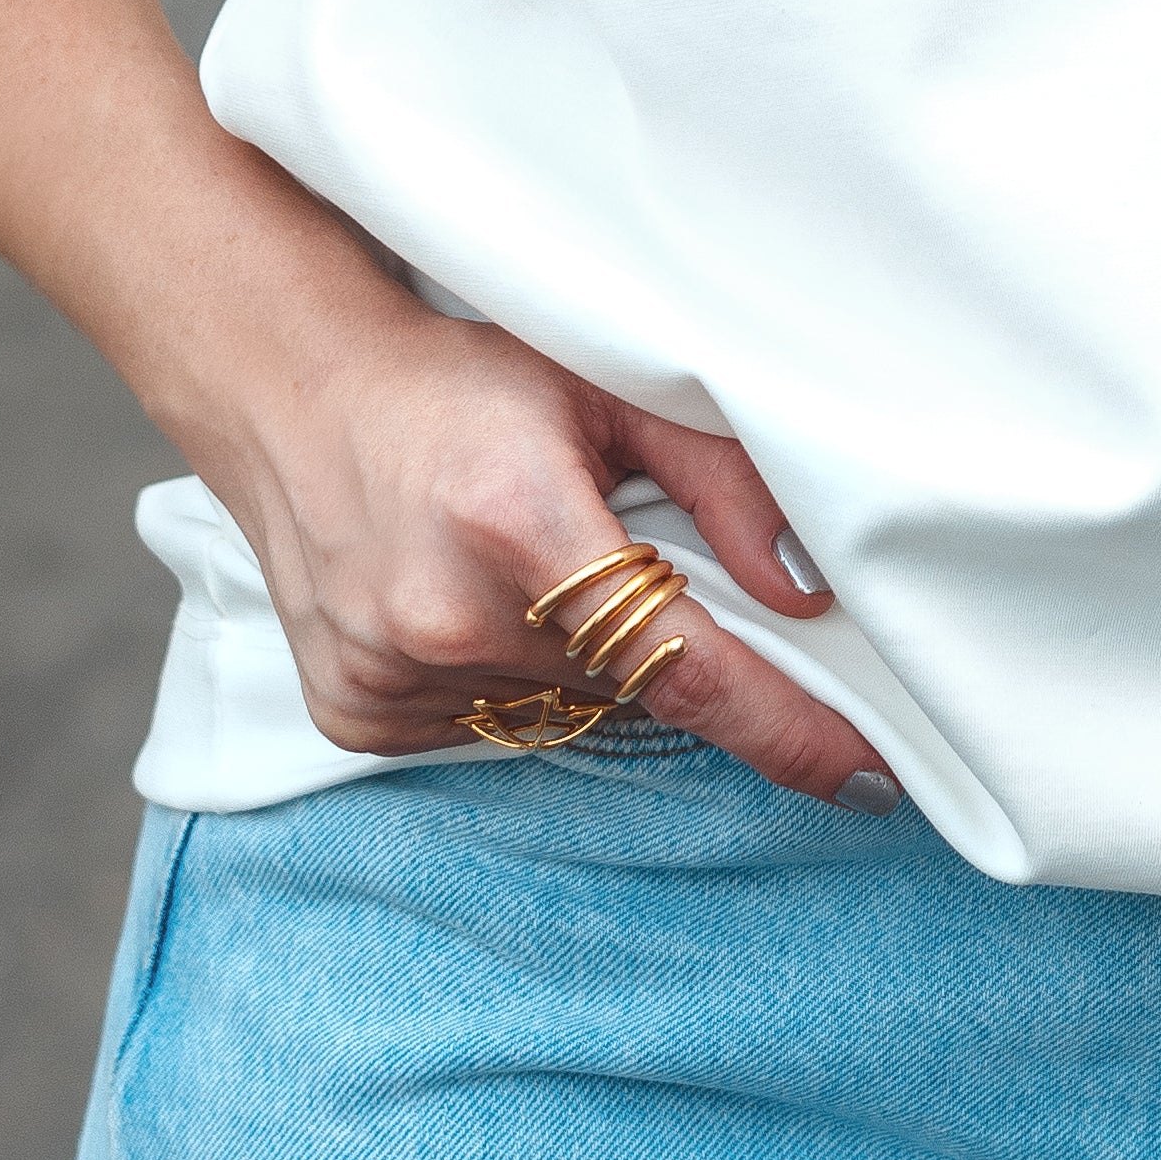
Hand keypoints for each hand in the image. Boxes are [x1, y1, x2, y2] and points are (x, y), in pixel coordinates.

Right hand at [208, 286, 884, 803]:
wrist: (293, 392)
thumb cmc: (463, 382)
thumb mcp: (609, 390)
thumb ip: (721, 479)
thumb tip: (808, 588)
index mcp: (521, 526)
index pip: (686, 665)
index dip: (786, 727)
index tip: (867, 777)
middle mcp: (450, 616)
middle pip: (630, 686)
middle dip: (655, 642)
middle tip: (610, 556)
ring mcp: (394, 677)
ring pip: (559, 711)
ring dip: (573, 659)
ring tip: (513, 559)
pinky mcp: (356, 716)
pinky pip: (481, 727)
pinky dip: (500, 677)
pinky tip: (459, 595)